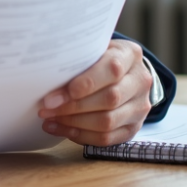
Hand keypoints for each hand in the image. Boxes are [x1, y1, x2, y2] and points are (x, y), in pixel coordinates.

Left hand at [37, 39, 152, 145]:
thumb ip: (78, 57)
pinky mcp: (133, 128)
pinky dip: (79, 135)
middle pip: (109, 99)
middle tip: (46, 108)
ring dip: (73, 123)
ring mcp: (140, 107)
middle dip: (72, 106)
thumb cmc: (100, 58)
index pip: (112, 70)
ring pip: (107, 122)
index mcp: (130, 55)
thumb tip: (46, 72)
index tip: (56, 94)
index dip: (84, 84)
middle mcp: (140, 81)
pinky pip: (107, 139)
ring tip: (49, 118)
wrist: (125, 72)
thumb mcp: (93, 48)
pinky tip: (60, 128)